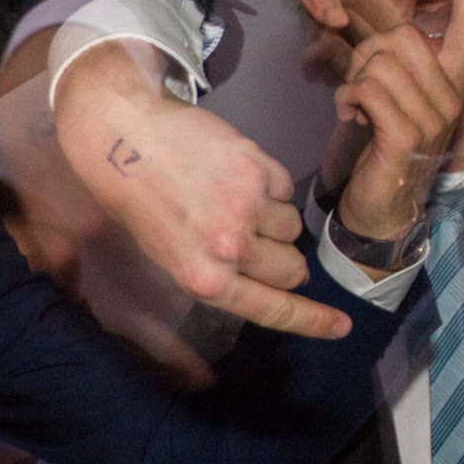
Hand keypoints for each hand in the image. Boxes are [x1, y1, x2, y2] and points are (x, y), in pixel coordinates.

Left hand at [55, 41, 340, 337]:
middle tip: (253, 240)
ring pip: (293, 228)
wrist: (121, 137)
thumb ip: (216, 273)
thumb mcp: (166, 254)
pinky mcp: (259, 170)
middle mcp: (229, 249)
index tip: (341, 325)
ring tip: (231, 200)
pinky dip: (268, 185)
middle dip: (283, 260)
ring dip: (274, 219)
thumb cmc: (137, 200)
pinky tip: (231, 174)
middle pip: (292, 270)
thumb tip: (269, 280)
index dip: (311, 319)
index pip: (272, 308)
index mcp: (203, 278)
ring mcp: (248, 208)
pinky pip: (286, 190)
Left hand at [332, 0, 463, 241]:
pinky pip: (369, 90)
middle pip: (402, 38)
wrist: (382, 203)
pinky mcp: (405, 135)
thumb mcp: (395, 100)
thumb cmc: (383, 145)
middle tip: (356, 82)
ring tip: (353, 105)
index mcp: (451, 82)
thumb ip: (400, 66)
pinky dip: (348, 99)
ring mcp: (431, 116)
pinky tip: (349, 116)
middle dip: (365, 53)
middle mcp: (448, 95)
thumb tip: (394, 30)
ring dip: (352, 80)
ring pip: (379, 63)